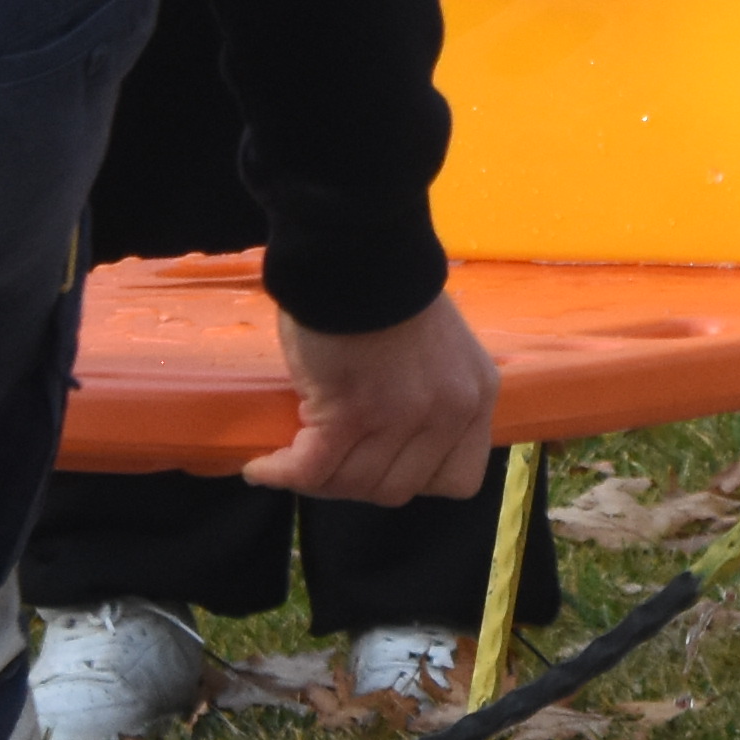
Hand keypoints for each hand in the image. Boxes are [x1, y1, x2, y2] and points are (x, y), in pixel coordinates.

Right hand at [249, 291, 499, 507]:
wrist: (358, 250)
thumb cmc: (386, 289)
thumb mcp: (437, 350)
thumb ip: (427, 395)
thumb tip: (384, 441)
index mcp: (476, 396)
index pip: (458, 480)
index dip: (412, 478)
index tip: (378, 462)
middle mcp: (449, 412)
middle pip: (398, 489)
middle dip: (354, 482)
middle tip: (321, 460)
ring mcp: (403, 414)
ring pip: (354, 483)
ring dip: (316, 479)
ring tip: (289, 459)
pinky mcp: (352, 411)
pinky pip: (312, 468)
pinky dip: (282, 473)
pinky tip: (262, 467)